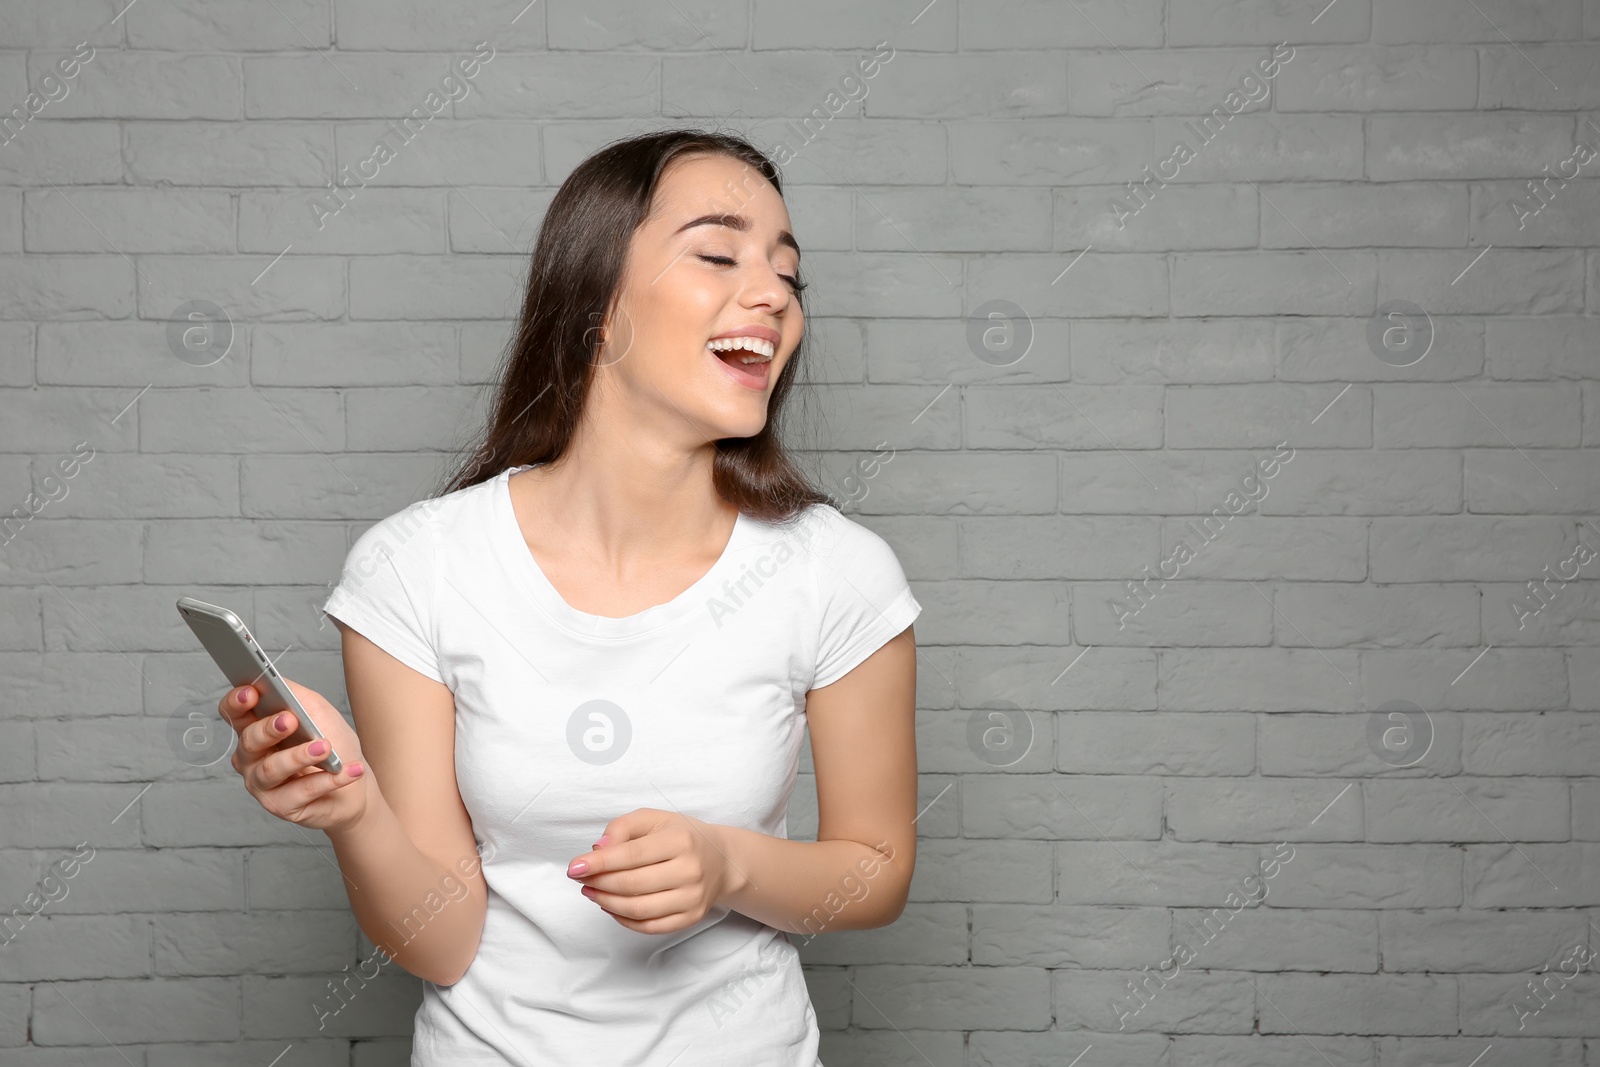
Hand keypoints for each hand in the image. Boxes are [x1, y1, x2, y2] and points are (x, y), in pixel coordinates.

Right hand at [219, 678, 370, 834]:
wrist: (355, 782)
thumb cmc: (333, 744)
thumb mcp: (317, 711)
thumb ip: (294, 695)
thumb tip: (275, 682)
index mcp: (255, 729)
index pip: (233, 713)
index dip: (237, 703)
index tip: (252, 693)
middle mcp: (251, 757)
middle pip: (249, 741)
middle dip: (269, 729)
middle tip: (291, 720)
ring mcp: (262, 784)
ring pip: (272, 769)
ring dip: (301, 756)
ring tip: (326, 747)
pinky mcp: (281, 806)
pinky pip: (301, 791)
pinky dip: (329, 779)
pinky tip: (347, 770)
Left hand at [566, 808, 744, 934]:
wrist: (721, 860)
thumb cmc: (681, 836)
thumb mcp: (654, 819)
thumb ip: (622, 827)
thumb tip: (597, 850)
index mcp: (680, 840)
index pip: (631, 856)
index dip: (599, 863)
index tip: (574, 867)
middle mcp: (690, 870)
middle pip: (631, 885)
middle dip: (598, 883)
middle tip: (580, 879)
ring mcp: (693, 898)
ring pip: (638, 909)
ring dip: (606, 903)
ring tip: (591, 892)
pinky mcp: (691, 917)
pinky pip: (649, 927)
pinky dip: (623, 919)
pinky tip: (611, 906)